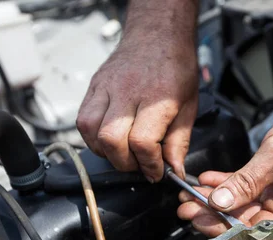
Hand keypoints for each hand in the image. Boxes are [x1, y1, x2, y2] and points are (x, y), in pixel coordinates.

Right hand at [76, 31, 197, 181]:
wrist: (158, 34)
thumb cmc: (176, 67)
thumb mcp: (189, 106)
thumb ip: (179, 141)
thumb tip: (173, 170)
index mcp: (157, 96)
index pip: (142, 141)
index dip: (149, 164)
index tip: (156, 172)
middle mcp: (128, 90)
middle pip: (112, 140)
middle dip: (125, 163)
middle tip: (139, 164)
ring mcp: (106, 87)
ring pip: (91, 131)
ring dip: (106, 152)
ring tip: (124, 153)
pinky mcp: (94, 86)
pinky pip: (82, 120)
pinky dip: (93, 138)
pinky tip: (109, 140)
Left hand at [177, 104, 272, 235]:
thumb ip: (245, 182)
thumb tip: (220, 203)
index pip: (250, 230)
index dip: (220, 226)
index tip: (197, 218)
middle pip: (241, 220)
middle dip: (211, 213)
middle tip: (185, 208)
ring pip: (240, 205)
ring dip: (215, 198)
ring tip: (190, 194)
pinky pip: (247, 189)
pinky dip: (228, 184)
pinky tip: (208, 180)